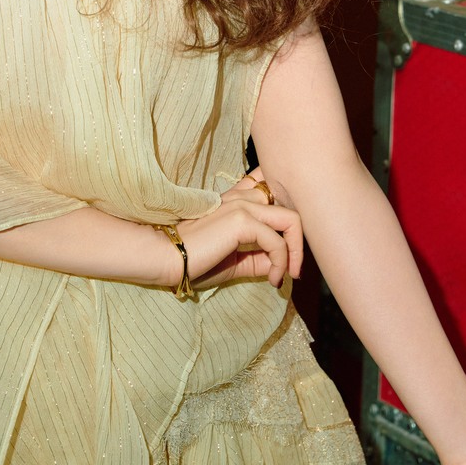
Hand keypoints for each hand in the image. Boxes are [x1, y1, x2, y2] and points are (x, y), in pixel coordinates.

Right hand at [176, 170, 303, 289]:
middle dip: (299, 239)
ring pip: (292, 220)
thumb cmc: (194, 259)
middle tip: (293, 268)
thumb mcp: (234, 260)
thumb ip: (258, 258)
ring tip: (286, 275)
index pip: (272, 185)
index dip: (288, 209)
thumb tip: (282, 267)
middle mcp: (243, 197)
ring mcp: (243, 205)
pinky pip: (277, 242)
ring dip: (296, 253)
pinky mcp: (242, 220)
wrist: (166, 257)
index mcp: (238, 199)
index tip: (288, 246)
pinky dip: (281, 264)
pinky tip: (272, 279)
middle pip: (290, 204)